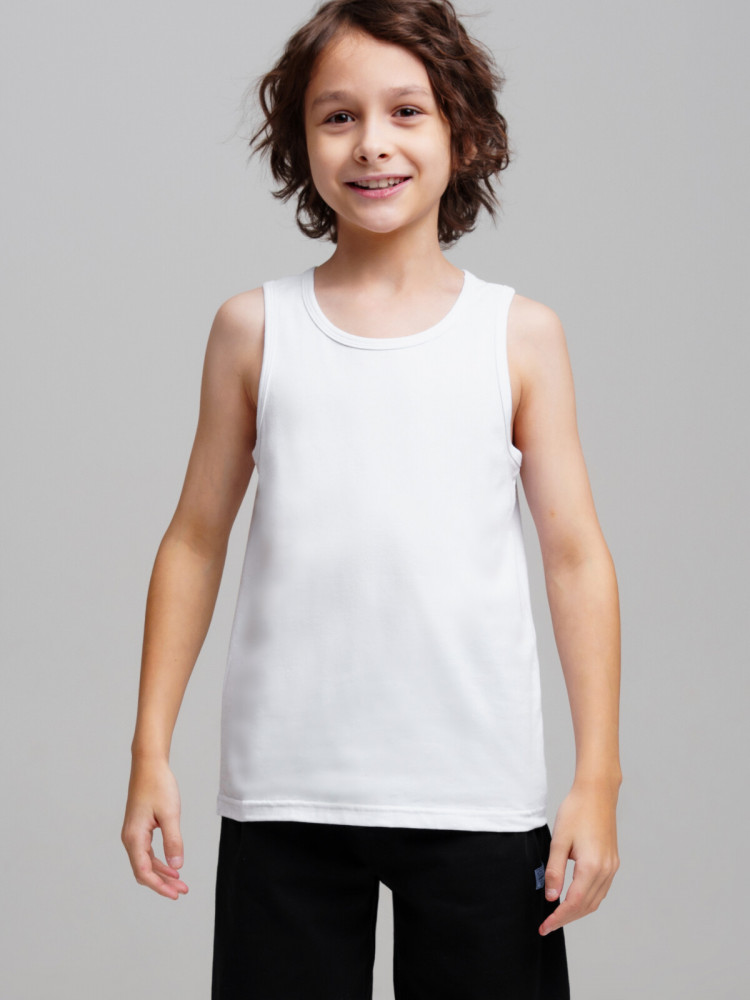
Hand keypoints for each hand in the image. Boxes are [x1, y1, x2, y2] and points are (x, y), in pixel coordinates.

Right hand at [121, 758, 188, 899]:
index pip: (144, 872)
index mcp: (134, 837)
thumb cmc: (158, 786)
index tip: (176, 894)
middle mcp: (129, 838)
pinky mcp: (138, 828)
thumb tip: (177, 866)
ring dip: (162, 873)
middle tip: (182, 891)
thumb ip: (173, 841)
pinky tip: (172, 865)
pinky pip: (146, 852)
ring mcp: (133, 834)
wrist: (148, 765)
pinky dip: (159, 862)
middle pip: (143, 871)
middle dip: (162, 883)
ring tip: (180, 881)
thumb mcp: (170, 814)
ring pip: (145, 862)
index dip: (160, 886)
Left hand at [539, 781, 618, 934]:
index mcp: (592, 866)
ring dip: (577, 912)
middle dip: (566, 918)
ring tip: (558, 915)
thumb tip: (551, 897)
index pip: (573, 903)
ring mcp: (612, 867)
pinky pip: (601, 890)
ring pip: (595, 900)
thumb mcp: (559, 840)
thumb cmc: (576, 811)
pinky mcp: (612, 861)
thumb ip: (554, 871)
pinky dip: (587, 900)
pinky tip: (574, 899)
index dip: (557, 918)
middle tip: (547, 924)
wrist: (597, 792)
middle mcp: (606, 870)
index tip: (543, 927)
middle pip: (586, 906)